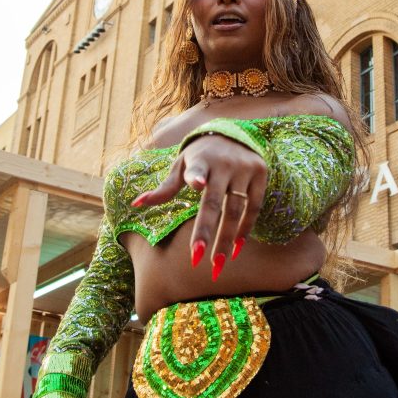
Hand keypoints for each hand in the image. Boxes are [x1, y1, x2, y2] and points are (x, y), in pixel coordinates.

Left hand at [133, 135, 266, 277]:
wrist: (233, 133)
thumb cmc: (200, 157)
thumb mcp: (181, 166)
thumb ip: (164, 188)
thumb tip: (136, 205)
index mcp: (200, 159)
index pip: (196, 170)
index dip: (196, 177)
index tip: (198, 185)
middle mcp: (224, 164)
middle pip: (214, 202)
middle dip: (206, 230)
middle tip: (197, 257)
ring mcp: (245, 169)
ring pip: (236, 210)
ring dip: (226, 239)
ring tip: (217, 264)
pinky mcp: (260, 175)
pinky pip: (254, 208)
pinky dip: (245, 230)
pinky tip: (236, 249)